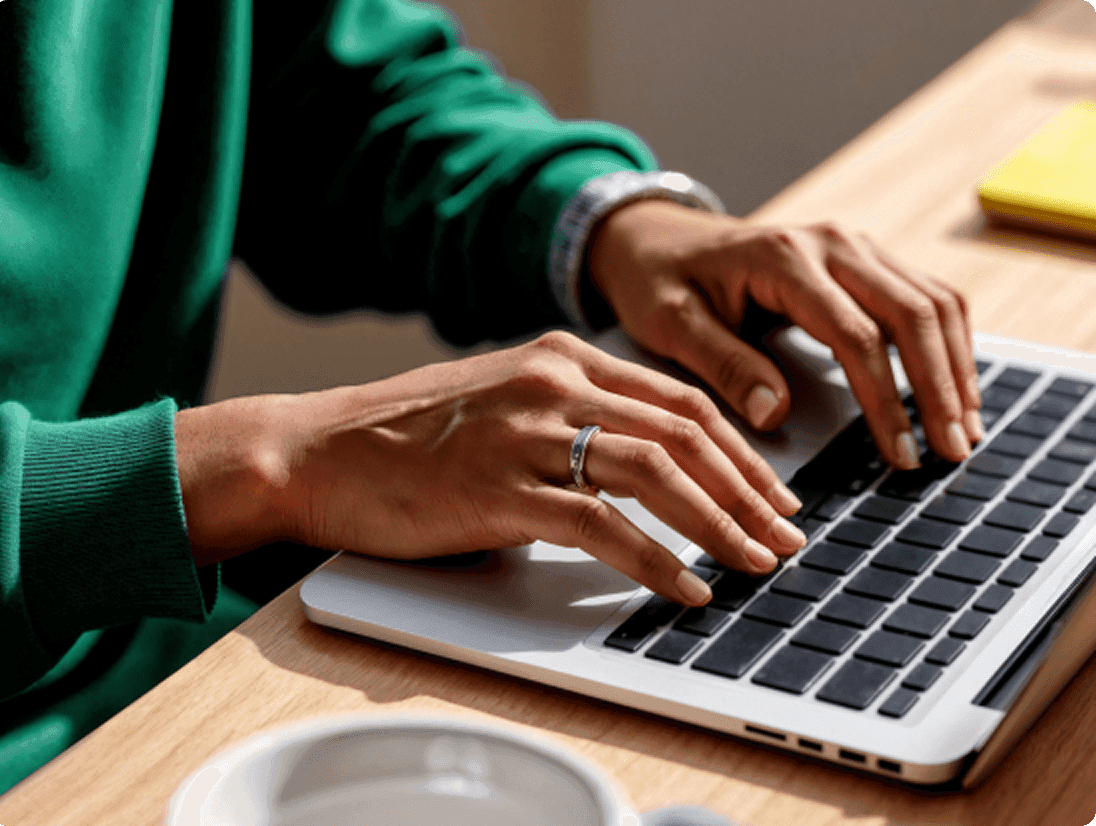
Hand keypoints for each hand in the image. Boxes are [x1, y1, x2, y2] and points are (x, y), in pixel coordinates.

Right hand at [175, 331, 806, 605]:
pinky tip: (685, 586)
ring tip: (756, 562)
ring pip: (656, 471)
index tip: (775, 491)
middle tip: (787, 534)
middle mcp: (553, 381)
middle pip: (685, 432)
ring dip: (720, 523)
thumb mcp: (505, 403)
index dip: (742, 449)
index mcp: (563, 356)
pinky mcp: (499, 487)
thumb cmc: (411, 437)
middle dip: (750, 489)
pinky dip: (656, 559)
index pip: (680, 398)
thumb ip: (572, 417)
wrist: (322, 451)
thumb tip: (645, 462)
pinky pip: (602, 524)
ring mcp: (526, 431)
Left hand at [588, 200, 982, 468]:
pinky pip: (922, 294)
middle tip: (953, 451)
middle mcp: (831, 242)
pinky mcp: (860, 258)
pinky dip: (946, 341)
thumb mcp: (670, 324)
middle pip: (913, 312)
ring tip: (964, 429)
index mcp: (784, 258)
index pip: (855, 335)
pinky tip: (952, 387)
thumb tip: (777, 416)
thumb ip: (724, 366)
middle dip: (940, 387)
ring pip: (931, 299)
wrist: (655, 235)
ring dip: (955, 365)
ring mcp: (852, 245)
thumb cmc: (658, 280)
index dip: (885, 400)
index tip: (902, 454)